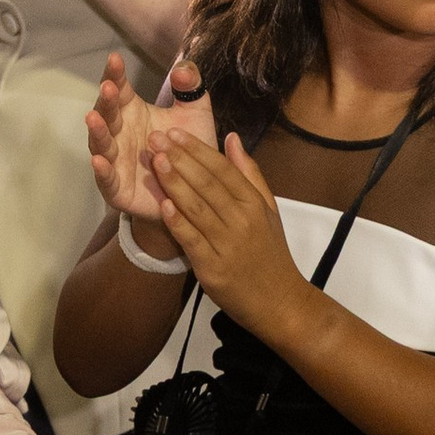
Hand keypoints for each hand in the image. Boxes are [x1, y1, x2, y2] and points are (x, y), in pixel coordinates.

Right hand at [86, 48, 214, 235]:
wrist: (195, 194)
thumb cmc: (188, 151)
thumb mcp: (195, 115)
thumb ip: (191, 90)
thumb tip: (182, 70)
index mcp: (133, 113)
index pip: (120, 90)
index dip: (115, 75)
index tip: (115, 59)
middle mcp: (120, 135)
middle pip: (107, 115)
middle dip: (106, 101)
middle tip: (109, 87)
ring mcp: (116, 161)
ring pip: (102, 145)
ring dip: (97, 132)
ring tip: (93, 118)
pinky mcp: (118, 189)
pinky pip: (107, 180)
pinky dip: (102, 171)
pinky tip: (98, 161)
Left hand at [145, 127, 305, 335]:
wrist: (280, 302)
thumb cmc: (270, 253)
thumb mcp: (268, 209)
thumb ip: (249, 173)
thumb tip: (232, 138)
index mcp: (254, 204)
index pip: (222, 170)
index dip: (197, 149)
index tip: (174, 132)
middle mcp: (242, 221)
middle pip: (207, 184)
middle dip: (179, 159)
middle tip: (155, 138)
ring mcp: (227, 245)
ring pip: (197, 208)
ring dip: (174, 183)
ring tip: (155, 161)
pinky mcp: (213, 268)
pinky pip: (191, 240)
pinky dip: (177, 222)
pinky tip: (162, 204)